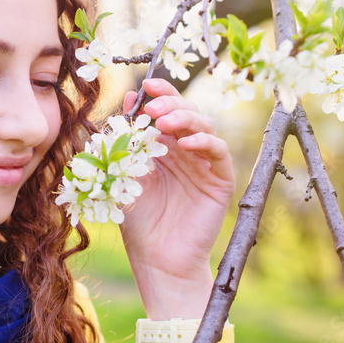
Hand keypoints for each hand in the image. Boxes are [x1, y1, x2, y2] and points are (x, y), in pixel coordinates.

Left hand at [120, 77, 234, 318]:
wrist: (155, 257)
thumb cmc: (136, 220)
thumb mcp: (124, 173)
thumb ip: (126, 138)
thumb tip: (127, 98)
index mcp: (161, 145)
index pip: (165, 109)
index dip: (159, 92)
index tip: (145, 85)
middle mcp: (185, 150)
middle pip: (186, 112)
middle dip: (170, 102)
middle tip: (153, 105)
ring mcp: (204, 164)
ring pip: (203, 127)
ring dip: (185, 118)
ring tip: (164, 120)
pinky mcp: (220, 180)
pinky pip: (217, 152)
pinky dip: (204, 141)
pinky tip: (186, 142)